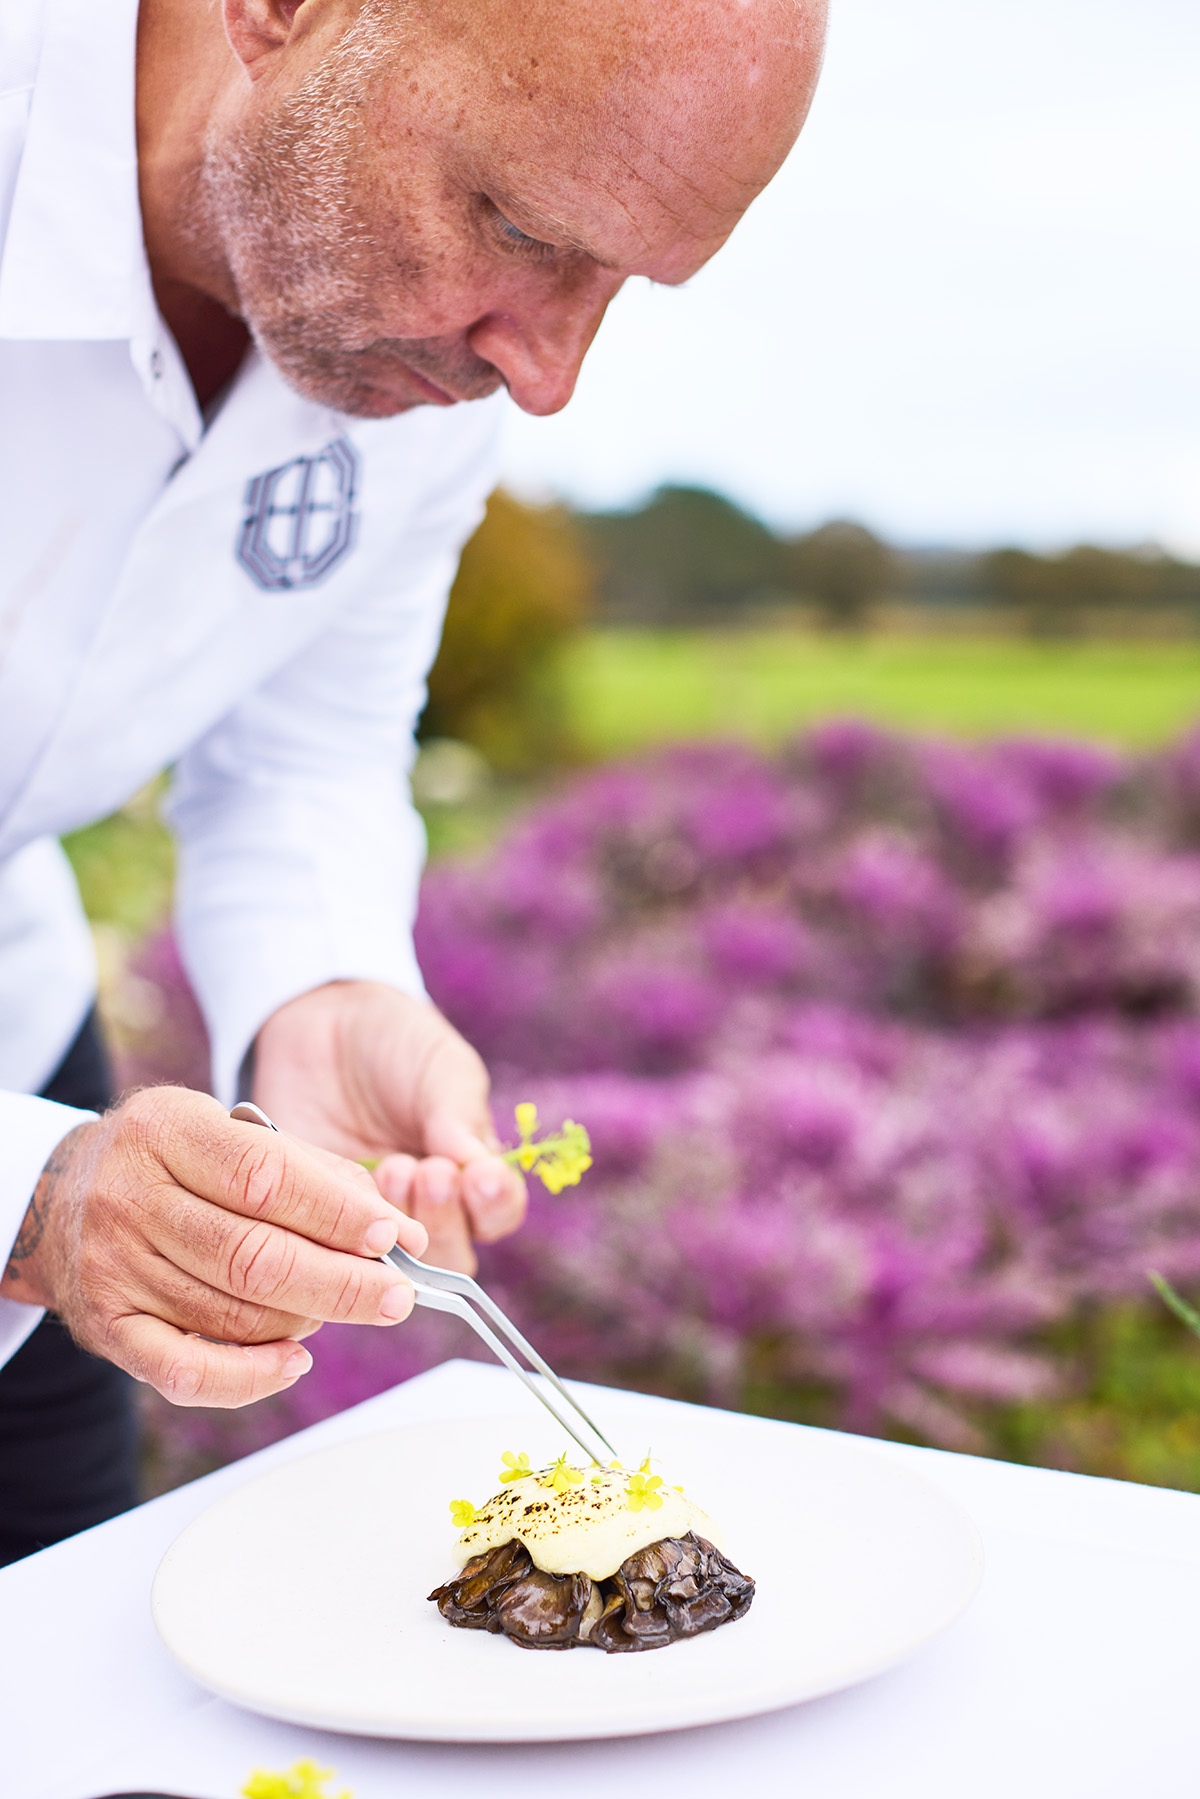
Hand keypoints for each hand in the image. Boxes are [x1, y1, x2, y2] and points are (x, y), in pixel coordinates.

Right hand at [2, 1087, 427, 1406]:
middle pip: (254, 1256)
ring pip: (231, 1314)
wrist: (58, 1196)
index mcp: (167, 1131)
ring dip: (306, 1320)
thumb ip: (312, 1172)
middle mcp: (132, 1197)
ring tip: (345, 1309)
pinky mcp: (107, 1326)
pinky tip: (295, 1362)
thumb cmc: (170, 1159)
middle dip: (342, 1282)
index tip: (393, 1235)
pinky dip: (249, 1376)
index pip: (265, 1176)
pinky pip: (184, 1370)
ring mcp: (115, 1266)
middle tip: (399, 1295)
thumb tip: (399, 1230)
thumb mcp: (227, 1131)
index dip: (337, 1212)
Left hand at [253, 982, 526, 1273]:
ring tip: (392, 1167)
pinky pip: (330, 1245)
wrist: (320, 1019)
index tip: (480, 1176)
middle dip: (445, 1220)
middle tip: (429, 1171)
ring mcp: (368, 1218)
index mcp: (468, 1171)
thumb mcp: (440, 1068)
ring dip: (401, 1223)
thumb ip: (460, 1118)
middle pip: (450, 1257)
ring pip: (396, 1265)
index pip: (497, 1212)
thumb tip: (482, 1171)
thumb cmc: (395, 1043)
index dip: (494, 1204)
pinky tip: (345, 1184)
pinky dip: (342, 1225)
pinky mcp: (315, 1216)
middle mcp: (423, 1207)